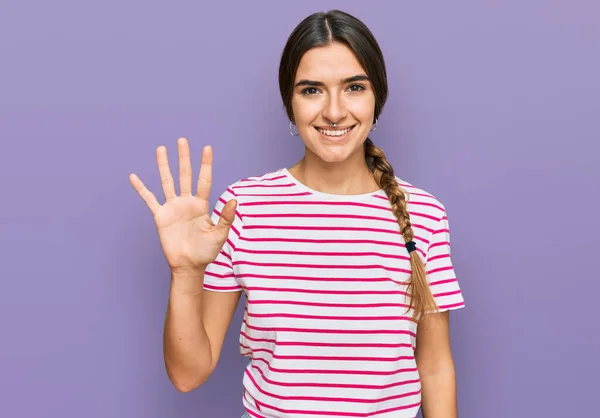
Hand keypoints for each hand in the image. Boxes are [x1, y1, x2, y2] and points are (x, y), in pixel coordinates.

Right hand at [129, 138, 236, 273]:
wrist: (189, 266)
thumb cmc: (206, 252)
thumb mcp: (220, 235)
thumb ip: (225, 218)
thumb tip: (234, 200)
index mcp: (201, 205)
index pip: (204, 180)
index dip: (206, 164)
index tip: (207, 148)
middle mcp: (187, 202)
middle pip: (185, 175)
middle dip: (184, 158)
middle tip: (182, 140)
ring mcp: (173, 208)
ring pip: (167, 182)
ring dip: (164, 166)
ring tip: (161, 149)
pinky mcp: (161, 216)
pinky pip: (150, 199)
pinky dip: (141, 189)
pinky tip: (134, 177)